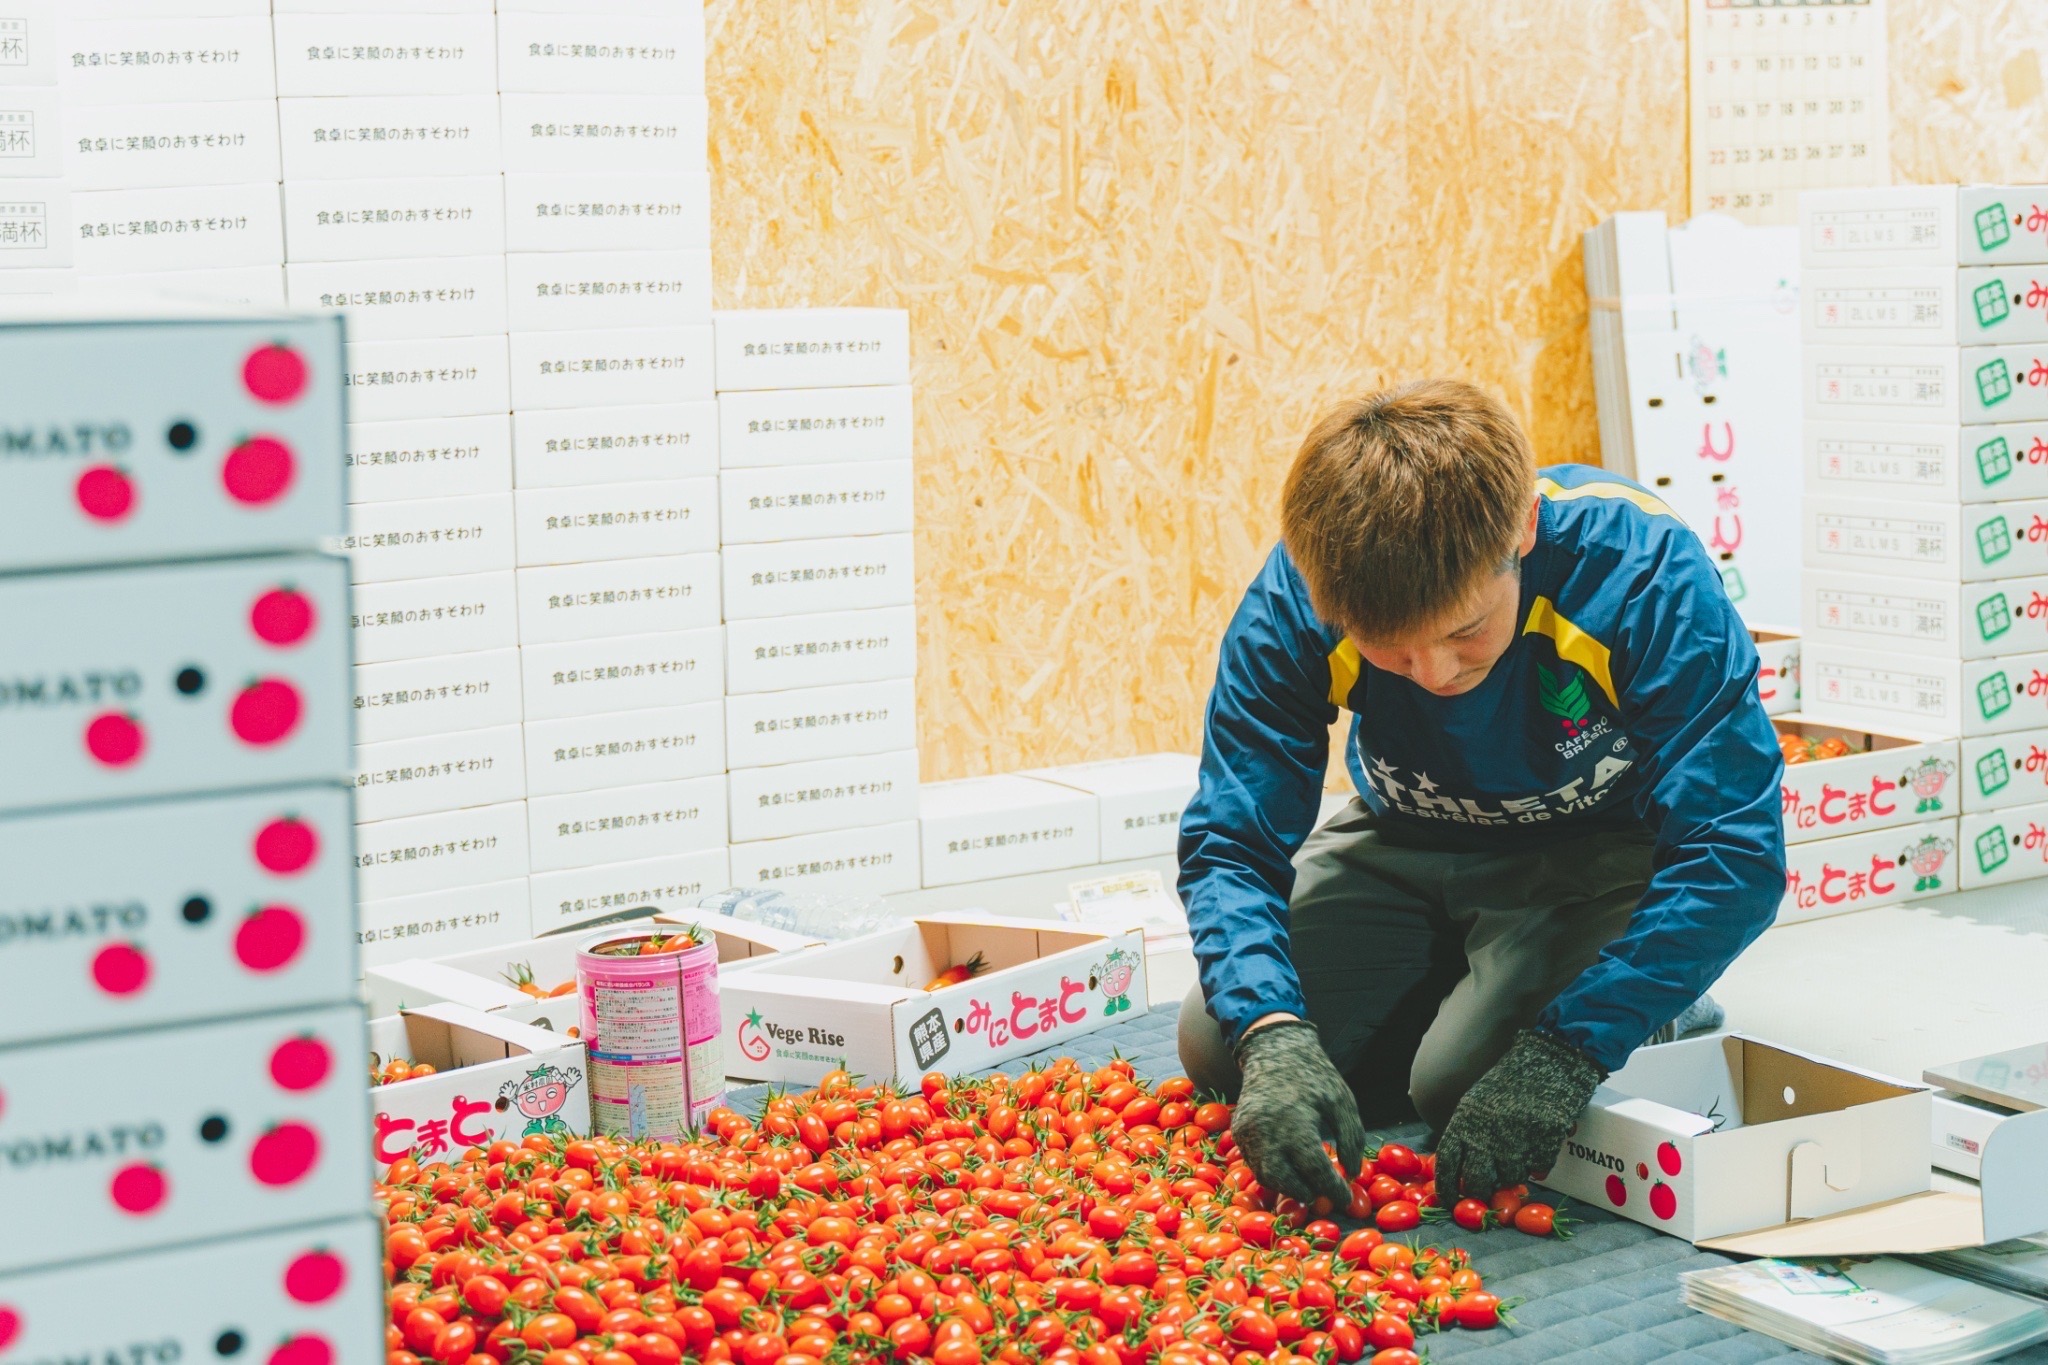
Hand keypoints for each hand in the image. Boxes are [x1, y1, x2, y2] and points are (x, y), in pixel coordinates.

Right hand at [1229, 1019, 1364, 1207]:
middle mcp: (1267, 1133)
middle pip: (1286, 1182)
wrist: (1275, 1051)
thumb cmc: (1315, 1078)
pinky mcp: (1239, 1132)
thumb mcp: (1343, 1103)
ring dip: (1288, 1187)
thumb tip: (1352, 1174)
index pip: (1316, 1172)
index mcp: (1296, 1124)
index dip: (1333, 1190)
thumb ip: (1352, 1140)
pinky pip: (1254, 1163)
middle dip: (1308, 1193)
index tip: (1346, 1198)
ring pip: (1266, 1177)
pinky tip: (1290, 1170)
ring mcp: (1248, 1133)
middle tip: (1325, 1195)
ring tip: (1308, 1186)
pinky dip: (1273, 1173)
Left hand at [1433, 1028, 1603, 1199]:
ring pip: (1510, 1178)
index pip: (1446, 1163)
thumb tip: (1462, 1174)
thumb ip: (1468, 1135)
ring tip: (1519, 1157)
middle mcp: (1486, 1132)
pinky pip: (1538, 1169)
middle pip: (1476, 1181)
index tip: (1451, 1204)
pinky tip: (1539, 1147)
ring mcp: (1516, 1138)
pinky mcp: (1544, 1140)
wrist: (1549, 1060)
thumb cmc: (1510, 1082)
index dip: (1447, 1189)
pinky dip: (1539, 1165)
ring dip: (1514, 1175)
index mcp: (1464, 1120)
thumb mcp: (1477, 1102)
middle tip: (1491, 1191)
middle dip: (1483, 1192)